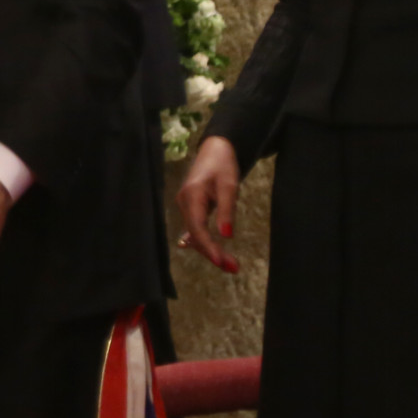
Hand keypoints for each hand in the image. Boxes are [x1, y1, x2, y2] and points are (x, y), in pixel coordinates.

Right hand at [175, 135, 241, 272]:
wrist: (215, 149)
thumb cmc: (223, 164)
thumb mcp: (229, 185)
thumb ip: (227, 211)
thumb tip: (226, 235)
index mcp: (192, 196)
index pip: (197, 227)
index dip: (208, 246)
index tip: (221, 262)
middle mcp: (184, 203)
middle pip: (196, 234)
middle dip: (212, 253)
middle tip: (233, 268)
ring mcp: (186, 206)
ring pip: (196, 234)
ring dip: (211, 249)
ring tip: (230, 264)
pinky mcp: (191, 208)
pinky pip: (197, 229)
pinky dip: (207, 241)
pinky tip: (215, 254)